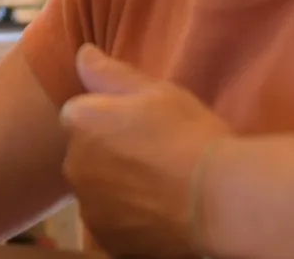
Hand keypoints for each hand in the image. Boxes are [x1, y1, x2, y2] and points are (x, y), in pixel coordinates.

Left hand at [60, 45, 233, 257]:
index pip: (80, 114)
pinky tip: (161, 211)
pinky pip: (112, 223)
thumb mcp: (154, 91)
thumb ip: (109, 72)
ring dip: (117, 187)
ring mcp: (89, 208)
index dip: (110, 117)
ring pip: (98, 190)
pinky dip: (129, 219)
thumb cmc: (188, 134)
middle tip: (156, 156)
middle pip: (86, 154)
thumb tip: (81, 53)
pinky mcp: (108, 242)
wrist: (219, 199)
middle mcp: (73, 165)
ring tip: (161, 187)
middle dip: (109, 153)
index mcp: (79, 122)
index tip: (142, 125)